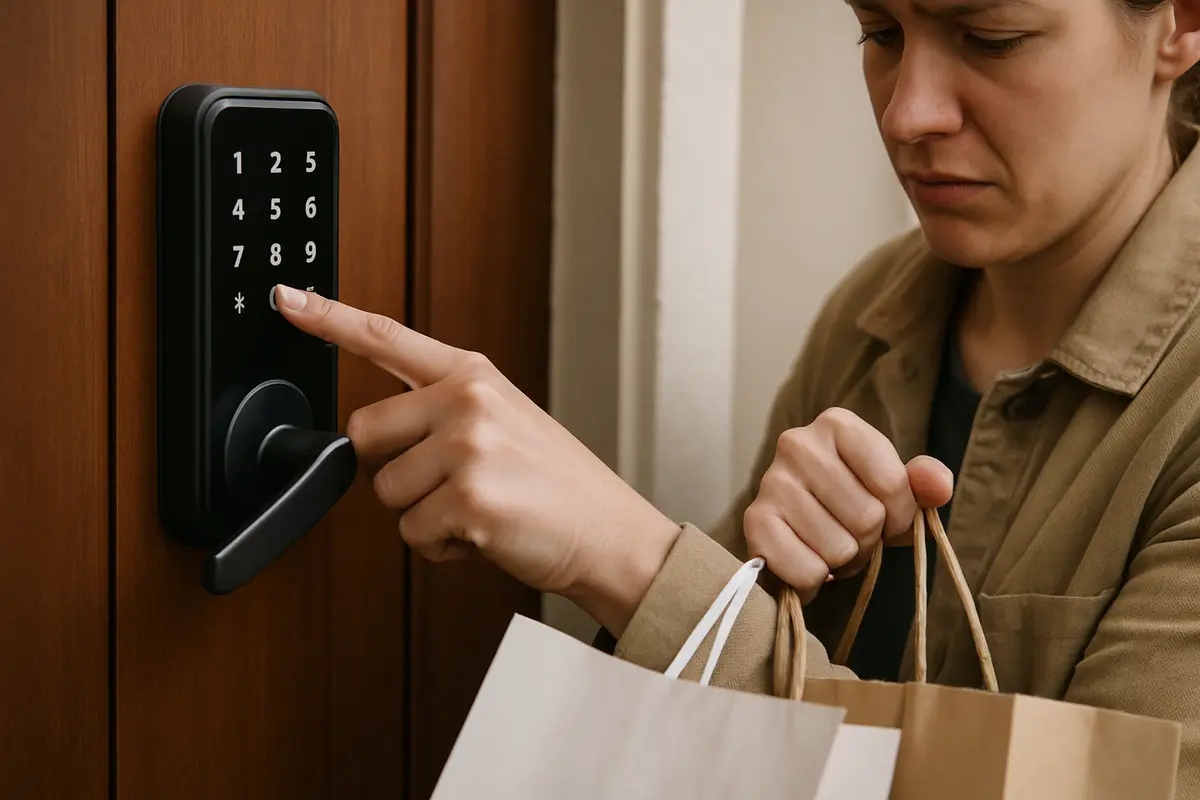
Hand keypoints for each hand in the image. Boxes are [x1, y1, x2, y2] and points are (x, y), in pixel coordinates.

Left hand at [272, 285, 679, 635]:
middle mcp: (467, 400)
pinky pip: (412, 533)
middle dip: (394, 468)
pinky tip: (484, 534)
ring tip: (479, 508)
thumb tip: (373, 432)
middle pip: (365, 433)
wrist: (609, 531)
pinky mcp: (467, 497)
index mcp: (472, 374)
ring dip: (423, 514)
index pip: (386, 337)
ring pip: (386, 492)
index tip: (285, 298)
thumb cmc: (555, 483)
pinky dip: (441, 547)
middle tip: (451, 481)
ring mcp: (468, 446)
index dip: (328, 317)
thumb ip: (442, 408)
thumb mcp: (506, 419)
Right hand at [743, 407, 952, 599]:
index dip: (900, 516)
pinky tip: (804, 560)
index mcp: (838, 424)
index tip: (885, 518)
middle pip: (868, 517)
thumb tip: (939, 484)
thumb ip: (923, 483)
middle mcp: (798, 443)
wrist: (795, 532)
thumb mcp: (893, 491)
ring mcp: (771, 481)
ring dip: (841, 561)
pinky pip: (807, 569)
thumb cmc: (849, 506)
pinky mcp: (753, 521)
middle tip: (850, 535)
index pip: (894, 483)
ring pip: (839, 548)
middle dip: (868, 541)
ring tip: (826, 546)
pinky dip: (813, 578)